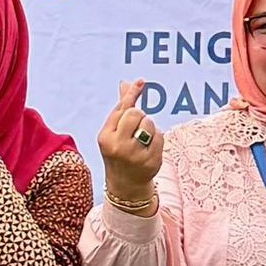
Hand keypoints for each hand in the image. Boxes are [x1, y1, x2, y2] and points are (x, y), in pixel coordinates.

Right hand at [97, 80, 161, 209]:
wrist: (125, 185)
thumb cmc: (119, 153)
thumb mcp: (114, 132)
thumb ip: (120, 108)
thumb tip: (125, 83)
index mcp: (105, 137)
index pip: (121, 109)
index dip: (132, 94)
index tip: (141, 81)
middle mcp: (118, 146)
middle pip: (135, 113)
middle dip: (139, 117)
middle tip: (136, 129)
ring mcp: (134, 155)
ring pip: (149, 123)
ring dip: (149, 128)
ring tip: (142, 141)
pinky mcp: (150, 161)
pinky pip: (160, 136)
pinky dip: (157, 138)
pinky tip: (149, 148)